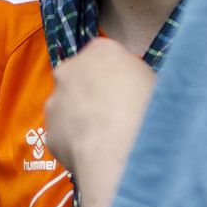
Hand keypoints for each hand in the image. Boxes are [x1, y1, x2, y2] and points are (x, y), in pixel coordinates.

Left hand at [41, 40, 158, 195]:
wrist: (123, 152)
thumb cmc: (150, 111)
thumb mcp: (157, 84)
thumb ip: (137, 80)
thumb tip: (136, 89)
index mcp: (101, 51)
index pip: (104, 55)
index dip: (117, 76)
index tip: (128, 93)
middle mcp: (70, 69)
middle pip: (80, 77)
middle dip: (92, 93)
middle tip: (116, 116)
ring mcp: (54, 101)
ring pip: (67, 106)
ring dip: (80, 118)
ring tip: (106, 141)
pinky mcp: (49, 132)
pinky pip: (64, 135)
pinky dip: (75, 143)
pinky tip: (95, 155)